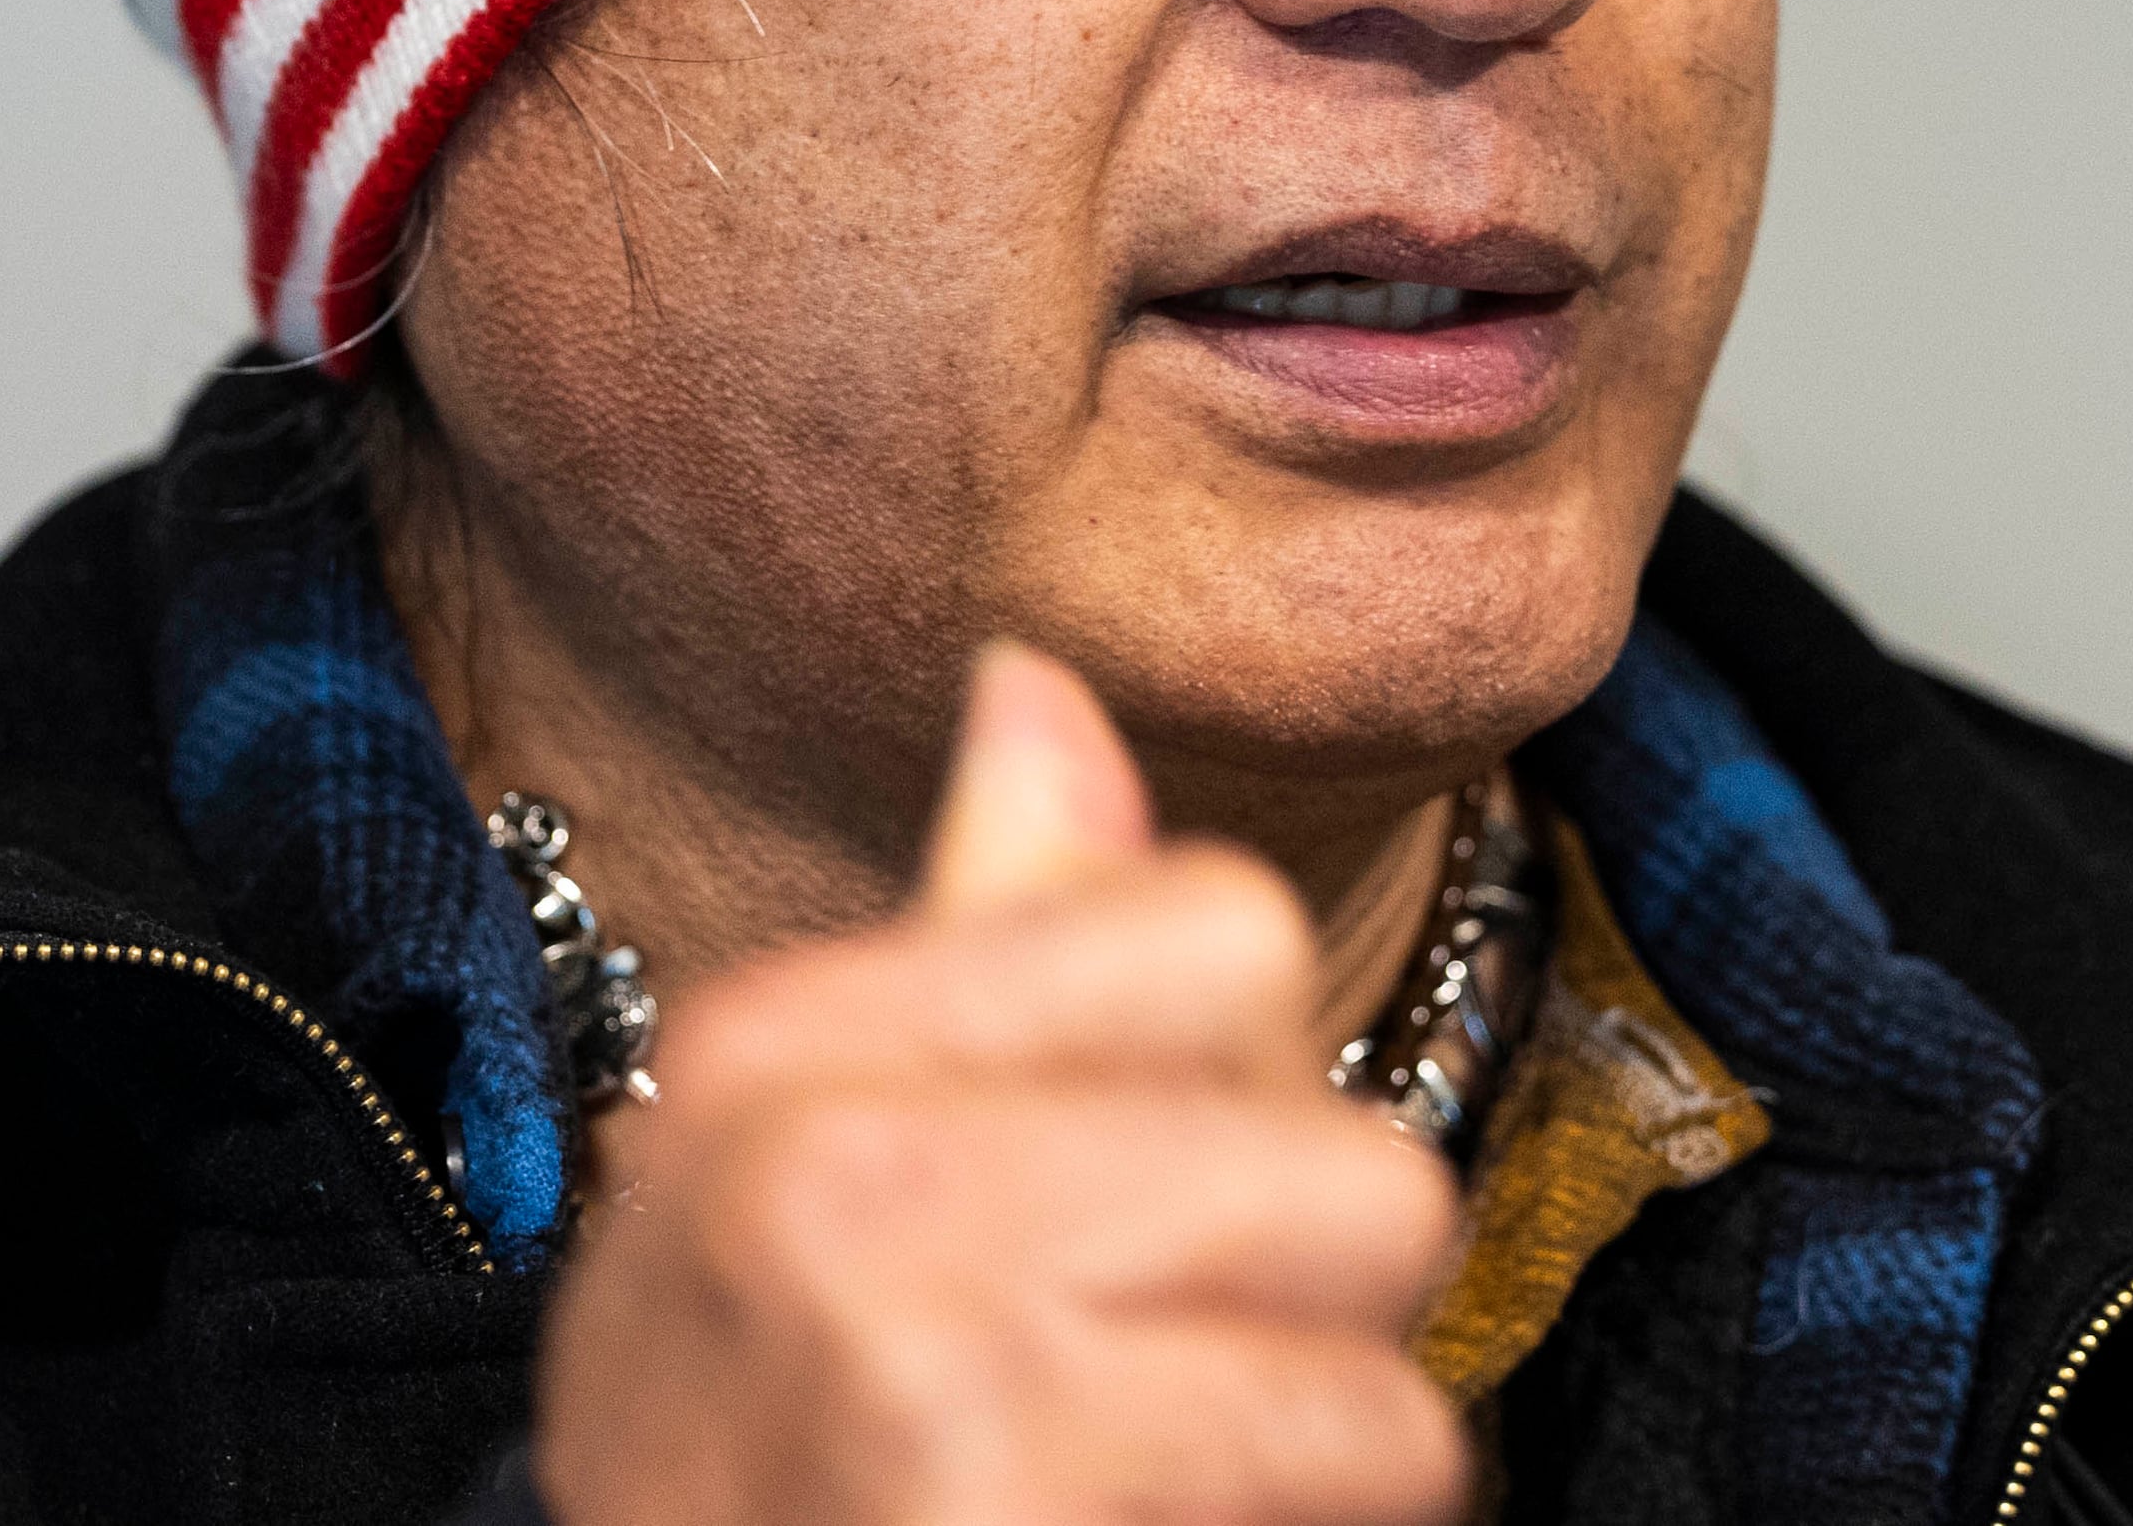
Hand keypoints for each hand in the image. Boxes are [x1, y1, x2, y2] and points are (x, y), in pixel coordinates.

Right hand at [526, 643, 1467, 1525]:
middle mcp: (831, 1180)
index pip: (1224, 927)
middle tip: (1142, 1394)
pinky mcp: (1006, 1502)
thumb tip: (1038, 687)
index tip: (1106, 1217)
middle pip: (1346, 1154)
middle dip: (1299, 1306)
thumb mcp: (793, 1184)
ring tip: (1147, 1490)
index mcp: (778, 1052)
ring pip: (1379, 1349)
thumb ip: (972, 941)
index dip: (1230, 1090)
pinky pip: (1365, 1464)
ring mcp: (921, 1362)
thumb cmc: (753, 1467)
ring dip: (1310, 1455)